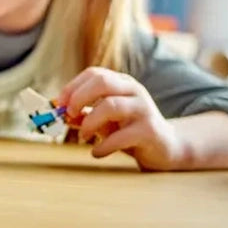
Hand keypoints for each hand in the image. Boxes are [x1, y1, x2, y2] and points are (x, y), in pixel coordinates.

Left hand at [57, 67, 184, 170]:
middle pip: (102, 82)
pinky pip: (121, 136)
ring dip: (90, 122)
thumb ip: (85, 115)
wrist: (167, 148)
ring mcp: (143, 109)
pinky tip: (97, 153)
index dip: (73, 86)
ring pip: (111, 105)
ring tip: (83, 136)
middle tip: (69, 115)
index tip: (59, 103)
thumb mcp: (106, 121)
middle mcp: (134, 91)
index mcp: (122, 83)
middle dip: (79, 97)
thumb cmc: (131, 131)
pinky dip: (103, 146)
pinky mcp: (149, 131)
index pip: (94, 74)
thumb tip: (61, 114)